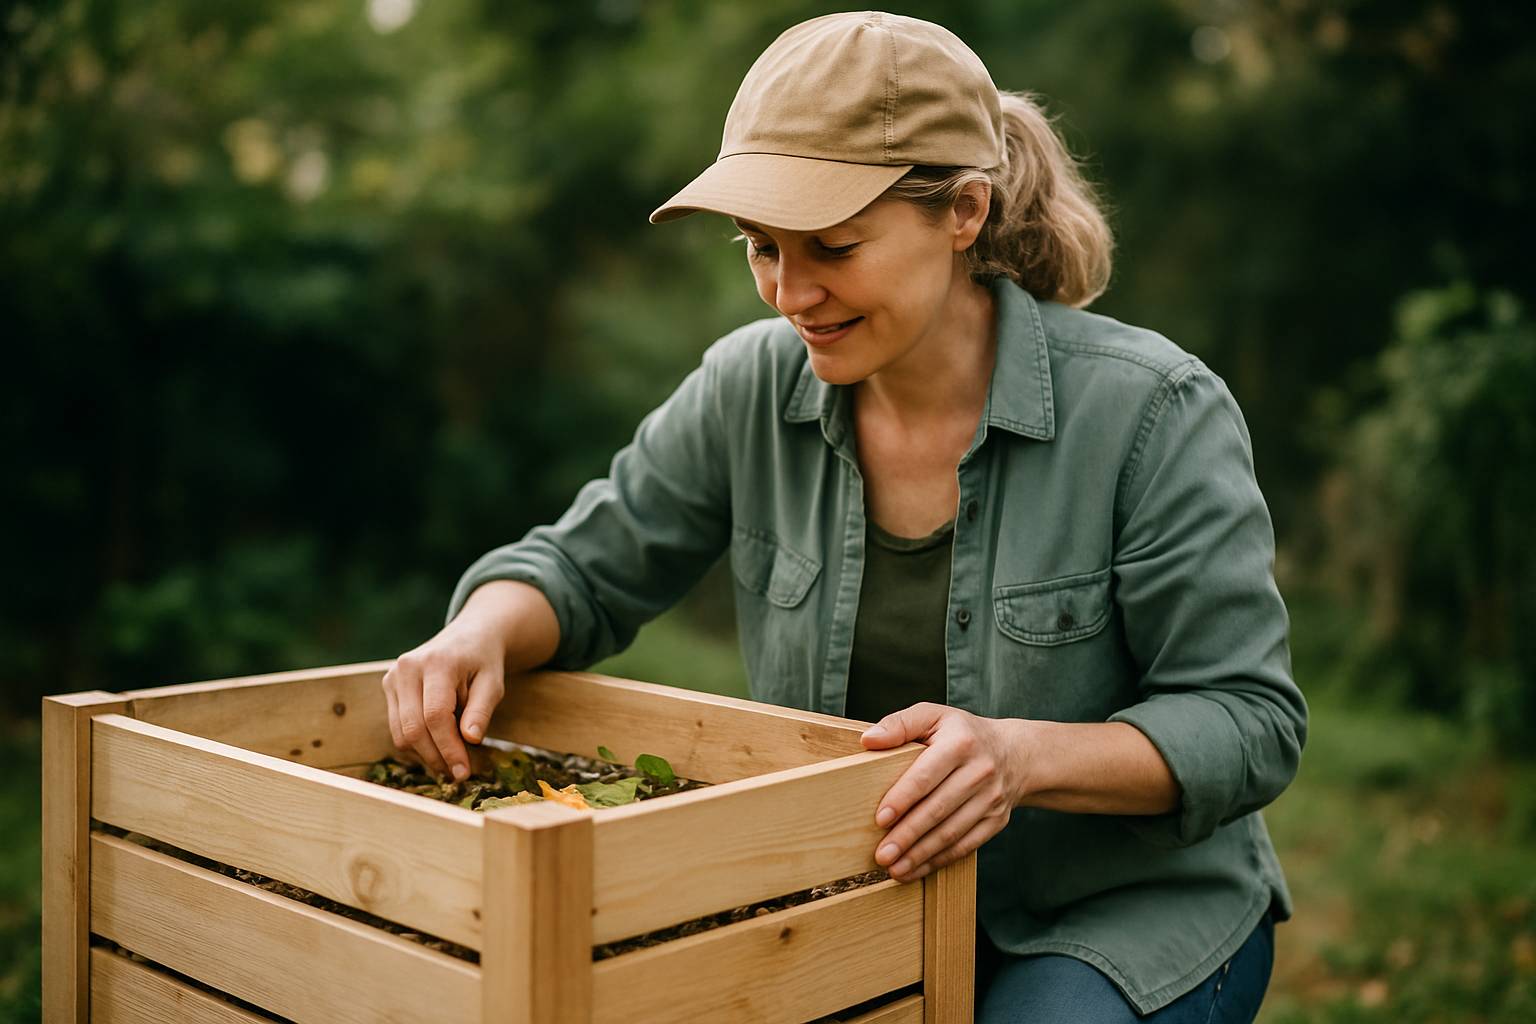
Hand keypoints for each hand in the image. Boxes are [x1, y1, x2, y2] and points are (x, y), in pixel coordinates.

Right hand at [382, 620, 506, 781]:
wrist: (468, 637)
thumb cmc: (483, 662)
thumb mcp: (493, 683)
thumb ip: (481, 710)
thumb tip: (471, 739)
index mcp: (436, 663)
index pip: (435, 716)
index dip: (449, 748)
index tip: (463, 772)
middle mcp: (407, 668)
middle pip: (413, 728)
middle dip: (435, 757)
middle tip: (458, 773)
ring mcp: (393, 676)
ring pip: (401, 733)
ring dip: (426, 754)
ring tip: (452, 758)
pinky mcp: (388, 685)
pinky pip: (397, 727)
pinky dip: (417, 743)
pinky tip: (439, 743)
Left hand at [860, 703, 1030, 882]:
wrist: (1015, 753)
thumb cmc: (963, 734)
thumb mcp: (933, 716)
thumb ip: (899, 724)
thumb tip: (868, 740)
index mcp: (960, 743)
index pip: (926, 775)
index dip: (903, 798)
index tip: (880, 819)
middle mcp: (980, 771)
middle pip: (938, 809)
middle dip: (908, 835)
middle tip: (882, 854)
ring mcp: (991, 799)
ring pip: (952, 832)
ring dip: (921, 854)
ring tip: (895, 869)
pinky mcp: (997, 820)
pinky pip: (966, 845)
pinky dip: (940, 860)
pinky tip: (917, 868)